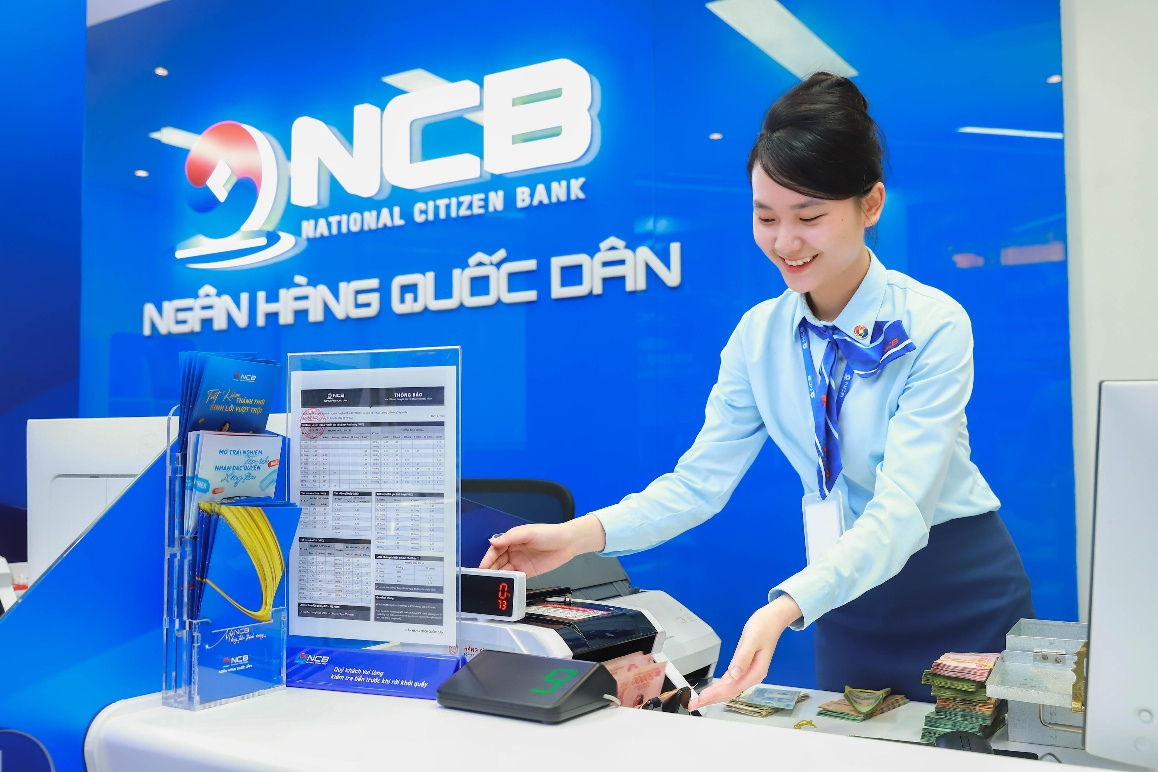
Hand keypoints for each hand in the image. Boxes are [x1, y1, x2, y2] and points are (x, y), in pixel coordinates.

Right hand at [479, 514, 606, 577]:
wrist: (568, 543)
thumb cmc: (550, 533)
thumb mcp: (528, 532)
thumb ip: (510, 537)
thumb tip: (493, 541)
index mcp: (512, 539)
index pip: (495, 550)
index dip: (487, 558)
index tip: (482, 567)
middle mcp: (514, 551)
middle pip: (497, 562)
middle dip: (490, 570)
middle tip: (484, 579)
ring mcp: (520, 562)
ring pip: (504, 571)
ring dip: (498, 577)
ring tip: (492, 585)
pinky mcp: (528, 572)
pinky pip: (515, 578)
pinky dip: (509, 582)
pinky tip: (505, 586)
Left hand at [688, 595, 802, 710]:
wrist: (773, 619)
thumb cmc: (764, 627)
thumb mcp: (751, 640)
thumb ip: (743, 658)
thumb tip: (734, 674)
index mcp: (756, 672)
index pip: (732, 688)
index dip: (715, 695)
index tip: (701, 699)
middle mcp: (753, 675)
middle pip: (730, 692)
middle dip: (711, 699)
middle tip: (693, 704)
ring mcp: (749, 672)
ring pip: (730, 688)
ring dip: (714, 695)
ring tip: (699, 700)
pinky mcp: (745, 667)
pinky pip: (731, 681)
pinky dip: (720, 687)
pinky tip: (712, 690)